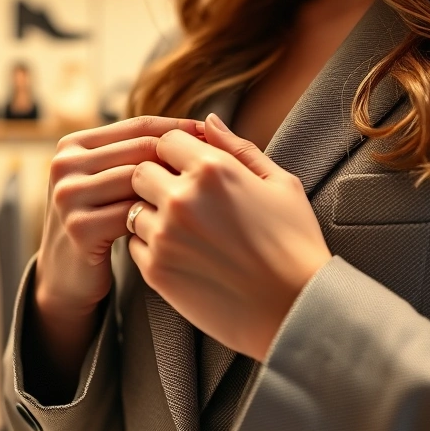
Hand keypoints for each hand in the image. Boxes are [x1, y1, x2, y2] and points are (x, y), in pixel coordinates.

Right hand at [36, 116, 203, 318]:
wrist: (67, 279)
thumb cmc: (102, 224)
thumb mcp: (110, 181)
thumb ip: (141, 152)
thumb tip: (208, 122)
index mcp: (72, 144)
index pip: (139, 126)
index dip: (181, 130)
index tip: (214, 140)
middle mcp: (64, 164)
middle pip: (141, 150)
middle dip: (182, 160)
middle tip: (219, 172)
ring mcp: (69, 196)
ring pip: (140, 179)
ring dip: (174, 189)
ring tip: (205, 198)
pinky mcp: (80, 228)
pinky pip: (134, 213)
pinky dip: (161, 218)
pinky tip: (182, 226)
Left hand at [128, 113, 331, 360]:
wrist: (295, 309)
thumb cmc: (295, 244)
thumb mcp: (280, 184)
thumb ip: (238, 148)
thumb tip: (208, 121)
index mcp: (212, 169)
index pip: (165, 141)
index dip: (176, 153)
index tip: (189, 169)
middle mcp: (181, 198)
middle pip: (140, 172)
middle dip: (157, 180)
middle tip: (185, 200)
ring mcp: (164, 236)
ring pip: (133, 209)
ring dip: (152, 214)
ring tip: (188, 232)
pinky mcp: (156, 271)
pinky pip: (135, 244)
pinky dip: (152, 246)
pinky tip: (185, 255)